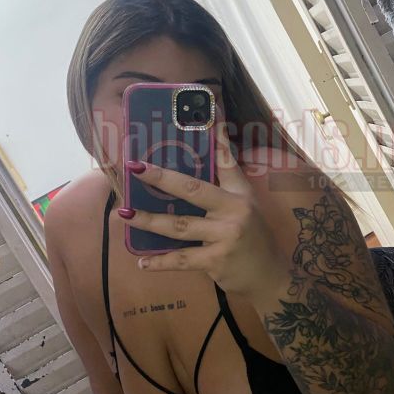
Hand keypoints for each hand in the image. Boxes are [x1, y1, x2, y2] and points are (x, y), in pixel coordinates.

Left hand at [120, 107, 285, 298]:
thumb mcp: (246, 203)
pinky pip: (181, 260)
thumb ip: (228, 175)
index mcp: (239, 195)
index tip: (203, 117)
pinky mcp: (215, 262)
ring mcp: (223, 238)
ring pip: (178, 227)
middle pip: (192, 191)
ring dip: (148, 221)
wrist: (269, 276)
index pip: (225, 162)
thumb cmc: (254, 236)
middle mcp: (233, 213)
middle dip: (162, 178)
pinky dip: (160, 262)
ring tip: (124, 214)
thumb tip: (216, 140)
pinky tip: (142, 262)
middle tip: (134, 168)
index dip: (216, 139)